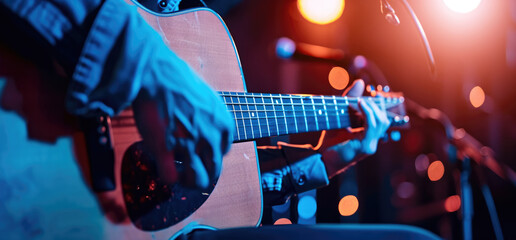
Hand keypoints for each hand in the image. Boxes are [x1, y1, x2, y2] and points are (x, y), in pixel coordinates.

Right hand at [133, 54, 233, 189]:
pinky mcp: (167, 148)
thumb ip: (213, 119)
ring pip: (197, 180)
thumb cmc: (179, 81)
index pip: (223, 152)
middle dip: (201, 173)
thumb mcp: (209, 99)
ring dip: (188, 181)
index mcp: (224, 125)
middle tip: (188, 170)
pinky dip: (168, 177)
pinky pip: (170, 177)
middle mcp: (212, 137)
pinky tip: (164, 169)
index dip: (209, 154)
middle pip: (213, 170)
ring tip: (179, 175)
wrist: (156, 71)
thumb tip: (209, 131)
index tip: (197, 150)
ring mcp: (190, 144)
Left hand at [322, 79, 390, 177]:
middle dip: (376, 106)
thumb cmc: (329, 141)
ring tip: (359, 101)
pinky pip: (372, 126)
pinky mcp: (365, 146)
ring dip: (371, 108)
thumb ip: (349, 100)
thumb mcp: (340, 117)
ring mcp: (370, 145)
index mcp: (368, 137)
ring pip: (381, 122)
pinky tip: (359, 104)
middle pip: (384, 120)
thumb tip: (361, 82)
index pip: (382, 119)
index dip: (380, 106)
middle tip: (366, 96)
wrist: (320, 159)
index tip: (376, 94)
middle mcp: (372, 142)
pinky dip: (367, 112)